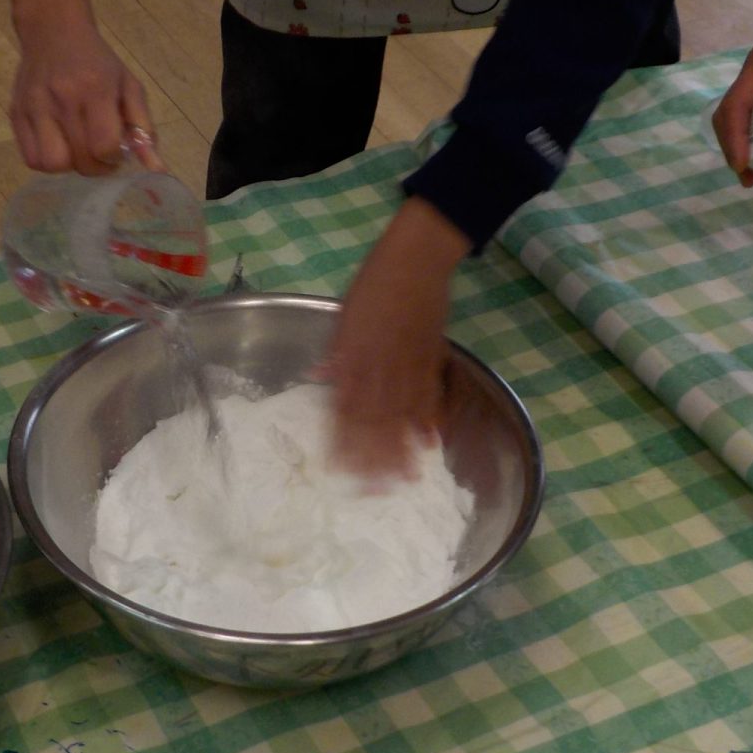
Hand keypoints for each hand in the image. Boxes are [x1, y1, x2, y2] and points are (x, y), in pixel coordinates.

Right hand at [12, 9, 160, 175]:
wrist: (53, 32)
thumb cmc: (97, 62)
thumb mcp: (129, 86)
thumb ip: (143, 128)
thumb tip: (157, 170)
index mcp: (96, 89)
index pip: (104, 146)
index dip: (114, 159)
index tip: (116, 151)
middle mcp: (62, 99)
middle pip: (79, 161)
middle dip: (95, 167)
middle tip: (99, 153)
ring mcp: (35, 107)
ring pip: (51, 165)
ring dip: (68, 166)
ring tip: (76, 150)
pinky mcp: (16, 113)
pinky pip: (31, 158)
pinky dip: (47, 161)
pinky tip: (58, 145)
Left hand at [319, 199, 467, 481]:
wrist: (415, 259)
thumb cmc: (373, 284)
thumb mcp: (342, 316)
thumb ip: (335, 351)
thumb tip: (319, 376)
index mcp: (354, 358)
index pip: (344, 410)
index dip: (342, 443)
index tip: (338, 470)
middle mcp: (380, 368)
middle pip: (374, 423)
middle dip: (372, 460)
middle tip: (371, 493)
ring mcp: (410, 366)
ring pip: (403, 417)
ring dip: (403, 451)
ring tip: (403, 481)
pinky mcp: (433, 359)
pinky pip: (431, 396)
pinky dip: (430, 420)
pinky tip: (431, 443)